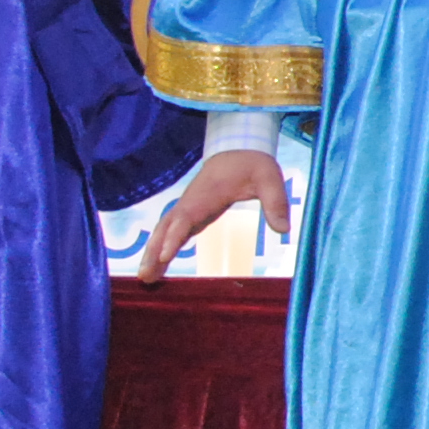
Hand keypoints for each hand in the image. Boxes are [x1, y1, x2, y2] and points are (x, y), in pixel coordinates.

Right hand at [136, 149, 289, 279]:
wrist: (238, 149)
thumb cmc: (253, 164)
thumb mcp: (269, 179)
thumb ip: (276, 202)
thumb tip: (283, 230)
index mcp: (205, 196)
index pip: (185, 219)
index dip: (174, 237)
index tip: (165, 256)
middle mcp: (190, 203)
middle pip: (165, 229)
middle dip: (153, 252)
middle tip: (145, 277)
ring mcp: (187, 208)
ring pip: (164, 231)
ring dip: (152, 253)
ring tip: (146, 279)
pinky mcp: (191, 214)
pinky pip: (171, 232)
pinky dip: (161, 248)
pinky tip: (158, 267)